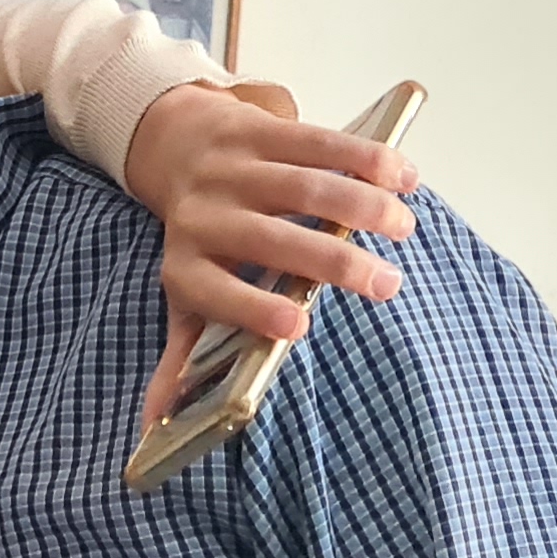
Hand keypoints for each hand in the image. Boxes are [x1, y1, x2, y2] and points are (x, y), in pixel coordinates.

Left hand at [128, 81, 420, 439]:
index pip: (215, 291)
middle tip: (386, 285)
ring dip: (359, 204)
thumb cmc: (197, 240)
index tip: (297, 327)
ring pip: (303, 185)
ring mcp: (235, 168)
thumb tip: (153, 427)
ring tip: (403, 226)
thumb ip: (180, 358)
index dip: (252, 309)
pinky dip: (364, 157)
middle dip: (332, 263)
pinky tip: (401, 176)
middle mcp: (206, 214)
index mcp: (186, 265)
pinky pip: (317, 142)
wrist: (176, 146)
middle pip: (272, 238)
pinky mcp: (263, 130)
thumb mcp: (183, 296)